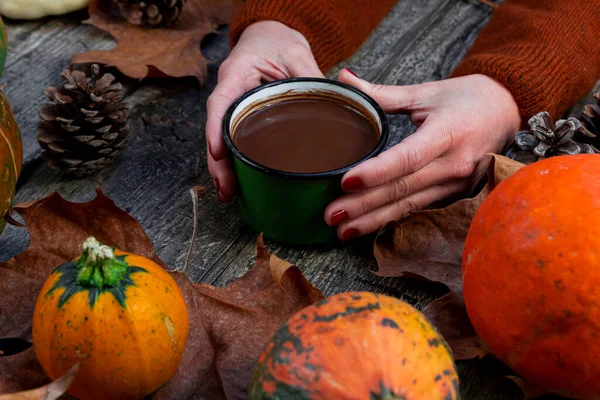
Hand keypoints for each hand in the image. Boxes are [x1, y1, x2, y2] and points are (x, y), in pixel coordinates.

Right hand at [206, 21, 323, 200]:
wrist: (270, 35)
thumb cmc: (277, 41)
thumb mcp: (296, 53)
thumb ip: (309, 76)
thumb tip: (331, 101)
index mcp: (236, 74)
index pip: (220, 103)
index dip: (215, 130)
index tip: (219, 153)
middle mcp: (229, 93)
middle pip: (218, 131)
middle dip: (219, 162)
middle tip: (226, 188)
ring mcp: (233, 108)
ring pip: (223, 140)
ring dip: (224, 168)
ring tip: (229, 193)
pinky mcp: (242, 118)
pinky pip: (235, 140)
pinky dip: (234, 162)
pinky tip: (238, 182)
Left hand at [326, 70, 521, 240]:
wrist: (511, 112)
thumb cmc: (468, 99)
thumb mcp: (427, 92)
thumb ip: (383, 93)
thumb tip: (343, 78)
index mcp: (448, 132)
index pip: (409, 157)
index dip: (377, 172)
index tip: (346, 181)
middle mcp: (455, 164)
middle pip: (403, 189)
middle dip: (364, 205)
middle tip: (330, 215)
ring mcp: (456, 184)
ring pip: (409, 206)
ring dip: (373, 220)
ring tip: (341, 231)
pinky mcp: (454, 195)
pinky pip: (418, 210)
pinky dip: (391, 220)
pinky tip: (367, 228)